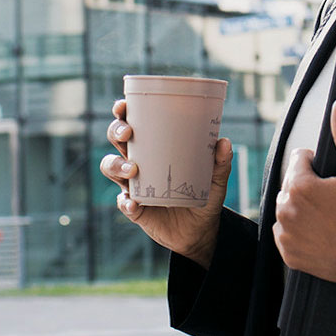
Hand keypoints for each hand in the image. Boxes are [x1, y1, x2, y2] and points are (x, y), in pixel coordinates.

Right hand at [98, 99, 232, 268]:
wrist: (200, 230)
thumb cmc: (204, 195)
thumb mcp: (215, 180)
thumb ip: (220, 163)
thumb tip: (224, 142)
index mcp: (155, 147)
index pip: (134, 123)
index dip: (123, 113)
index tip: (124, 105)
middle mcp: (139, 162)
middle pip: (117, 140)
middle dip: (116, 132)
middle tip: (128, 133)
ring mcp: (133, 185)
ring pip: (112, 168)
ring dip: (117, 166)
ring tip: (133, 170)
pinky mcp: (134, 208)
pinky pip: (124, 202)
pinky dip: (127, 203)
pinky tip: (134, 204)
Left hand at [274, 98, 335, 296]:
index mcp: (299, 186)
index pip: (299, 159)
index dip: (319, 165)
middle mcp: (286, 211)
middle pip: (292, 185)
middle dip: (309, 186)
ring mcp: (286, 236)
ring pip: (288, 209)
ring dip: (302, 208)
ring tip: (330, 216)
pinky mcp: (290, 256)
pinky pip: (287, 235)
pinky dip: (300, 232)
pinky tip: (322, 232)